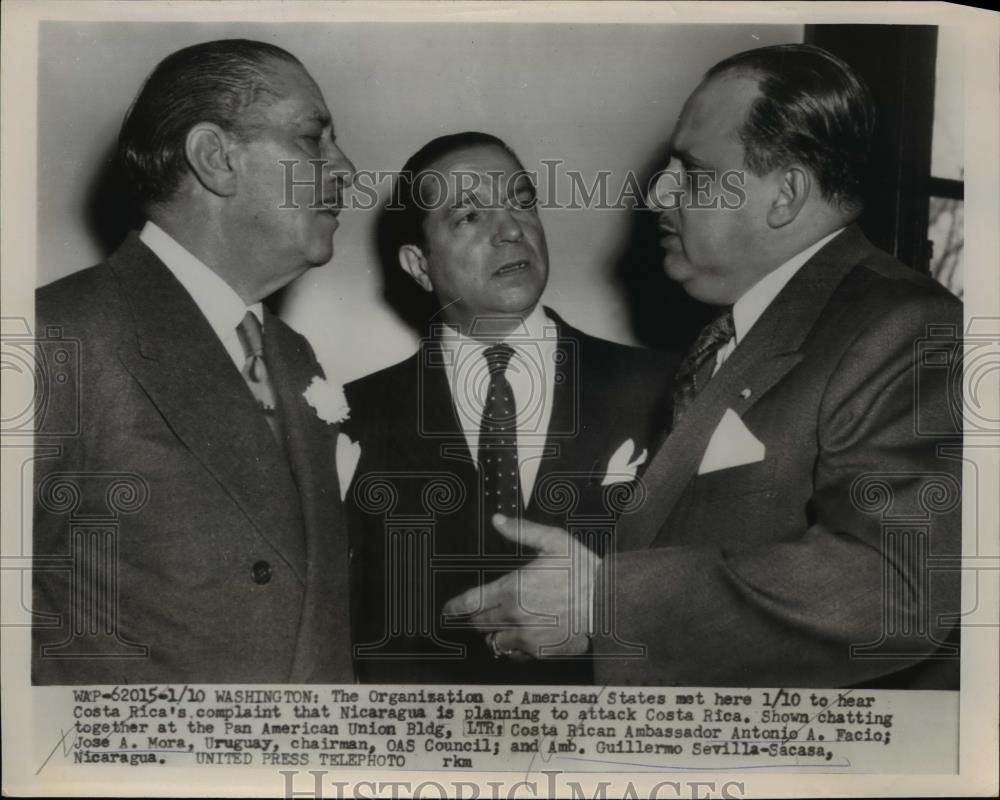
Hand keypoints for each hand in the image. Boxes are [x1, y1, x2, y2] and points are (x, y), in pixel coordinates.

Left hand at [442, 514, 599, 658]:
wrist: (608, 603)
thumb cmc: (583, 571)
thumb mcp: (553, 541)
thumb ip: (521, 531)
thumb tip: (498, 521)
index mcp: (511, 589)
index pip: (469, 603)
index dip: (454, 607)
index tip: (448, 609)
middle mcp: (513, 616)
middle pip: (478, 623)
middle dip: (474, 617)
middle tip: (477, 612)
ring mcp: (526, 636)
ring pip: (493, 640)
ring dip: (492, 632)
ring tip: (499, 623)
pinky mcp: (539, 651)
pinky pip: (514, 653)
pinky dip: (511, 646)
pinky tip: (518, 636)